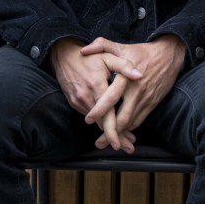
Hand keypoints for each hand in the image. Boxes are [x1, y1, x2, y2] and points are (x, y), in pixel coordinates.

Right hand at [50, 37, 142, 151]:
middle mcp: (85, 97)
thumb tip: (140, 75)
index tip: (122, 143)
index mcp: (96, 87)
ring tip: (123, 141)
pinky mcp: (75, 102)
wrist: (64, 55)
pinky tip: (110, 128)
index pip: (107, 114)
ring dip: (108, 131)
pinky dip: (100, 123)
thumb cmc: (90, 56)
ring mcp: (78, 101)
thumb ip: (125, 66)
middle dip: (114, 137)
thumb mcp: (109, 56)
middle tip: (128, 148)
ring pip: (96, 122)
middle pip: (102, 123)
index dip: (115, 130)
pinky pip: (90, 116)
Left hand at [81, 35, 186, 151]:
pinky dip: (130, 128)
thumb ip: (101, 45)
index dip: (100, 111)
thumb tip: (83, 51)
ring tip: (108, 142)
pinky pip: (140, 120)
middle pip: (122, 118)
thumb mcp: (121, 46)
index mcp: (126, 77)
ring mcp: (146, 98)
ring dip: (120, 134)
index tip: (88, 119)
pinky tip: (122, 132)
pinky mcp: (153, 103)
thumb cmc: (142, 51)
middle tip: (99, 142)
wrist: (169, 55)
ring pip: (131, 122)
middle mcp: (137, 91)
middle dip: (110, 132)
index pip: (111, 98)